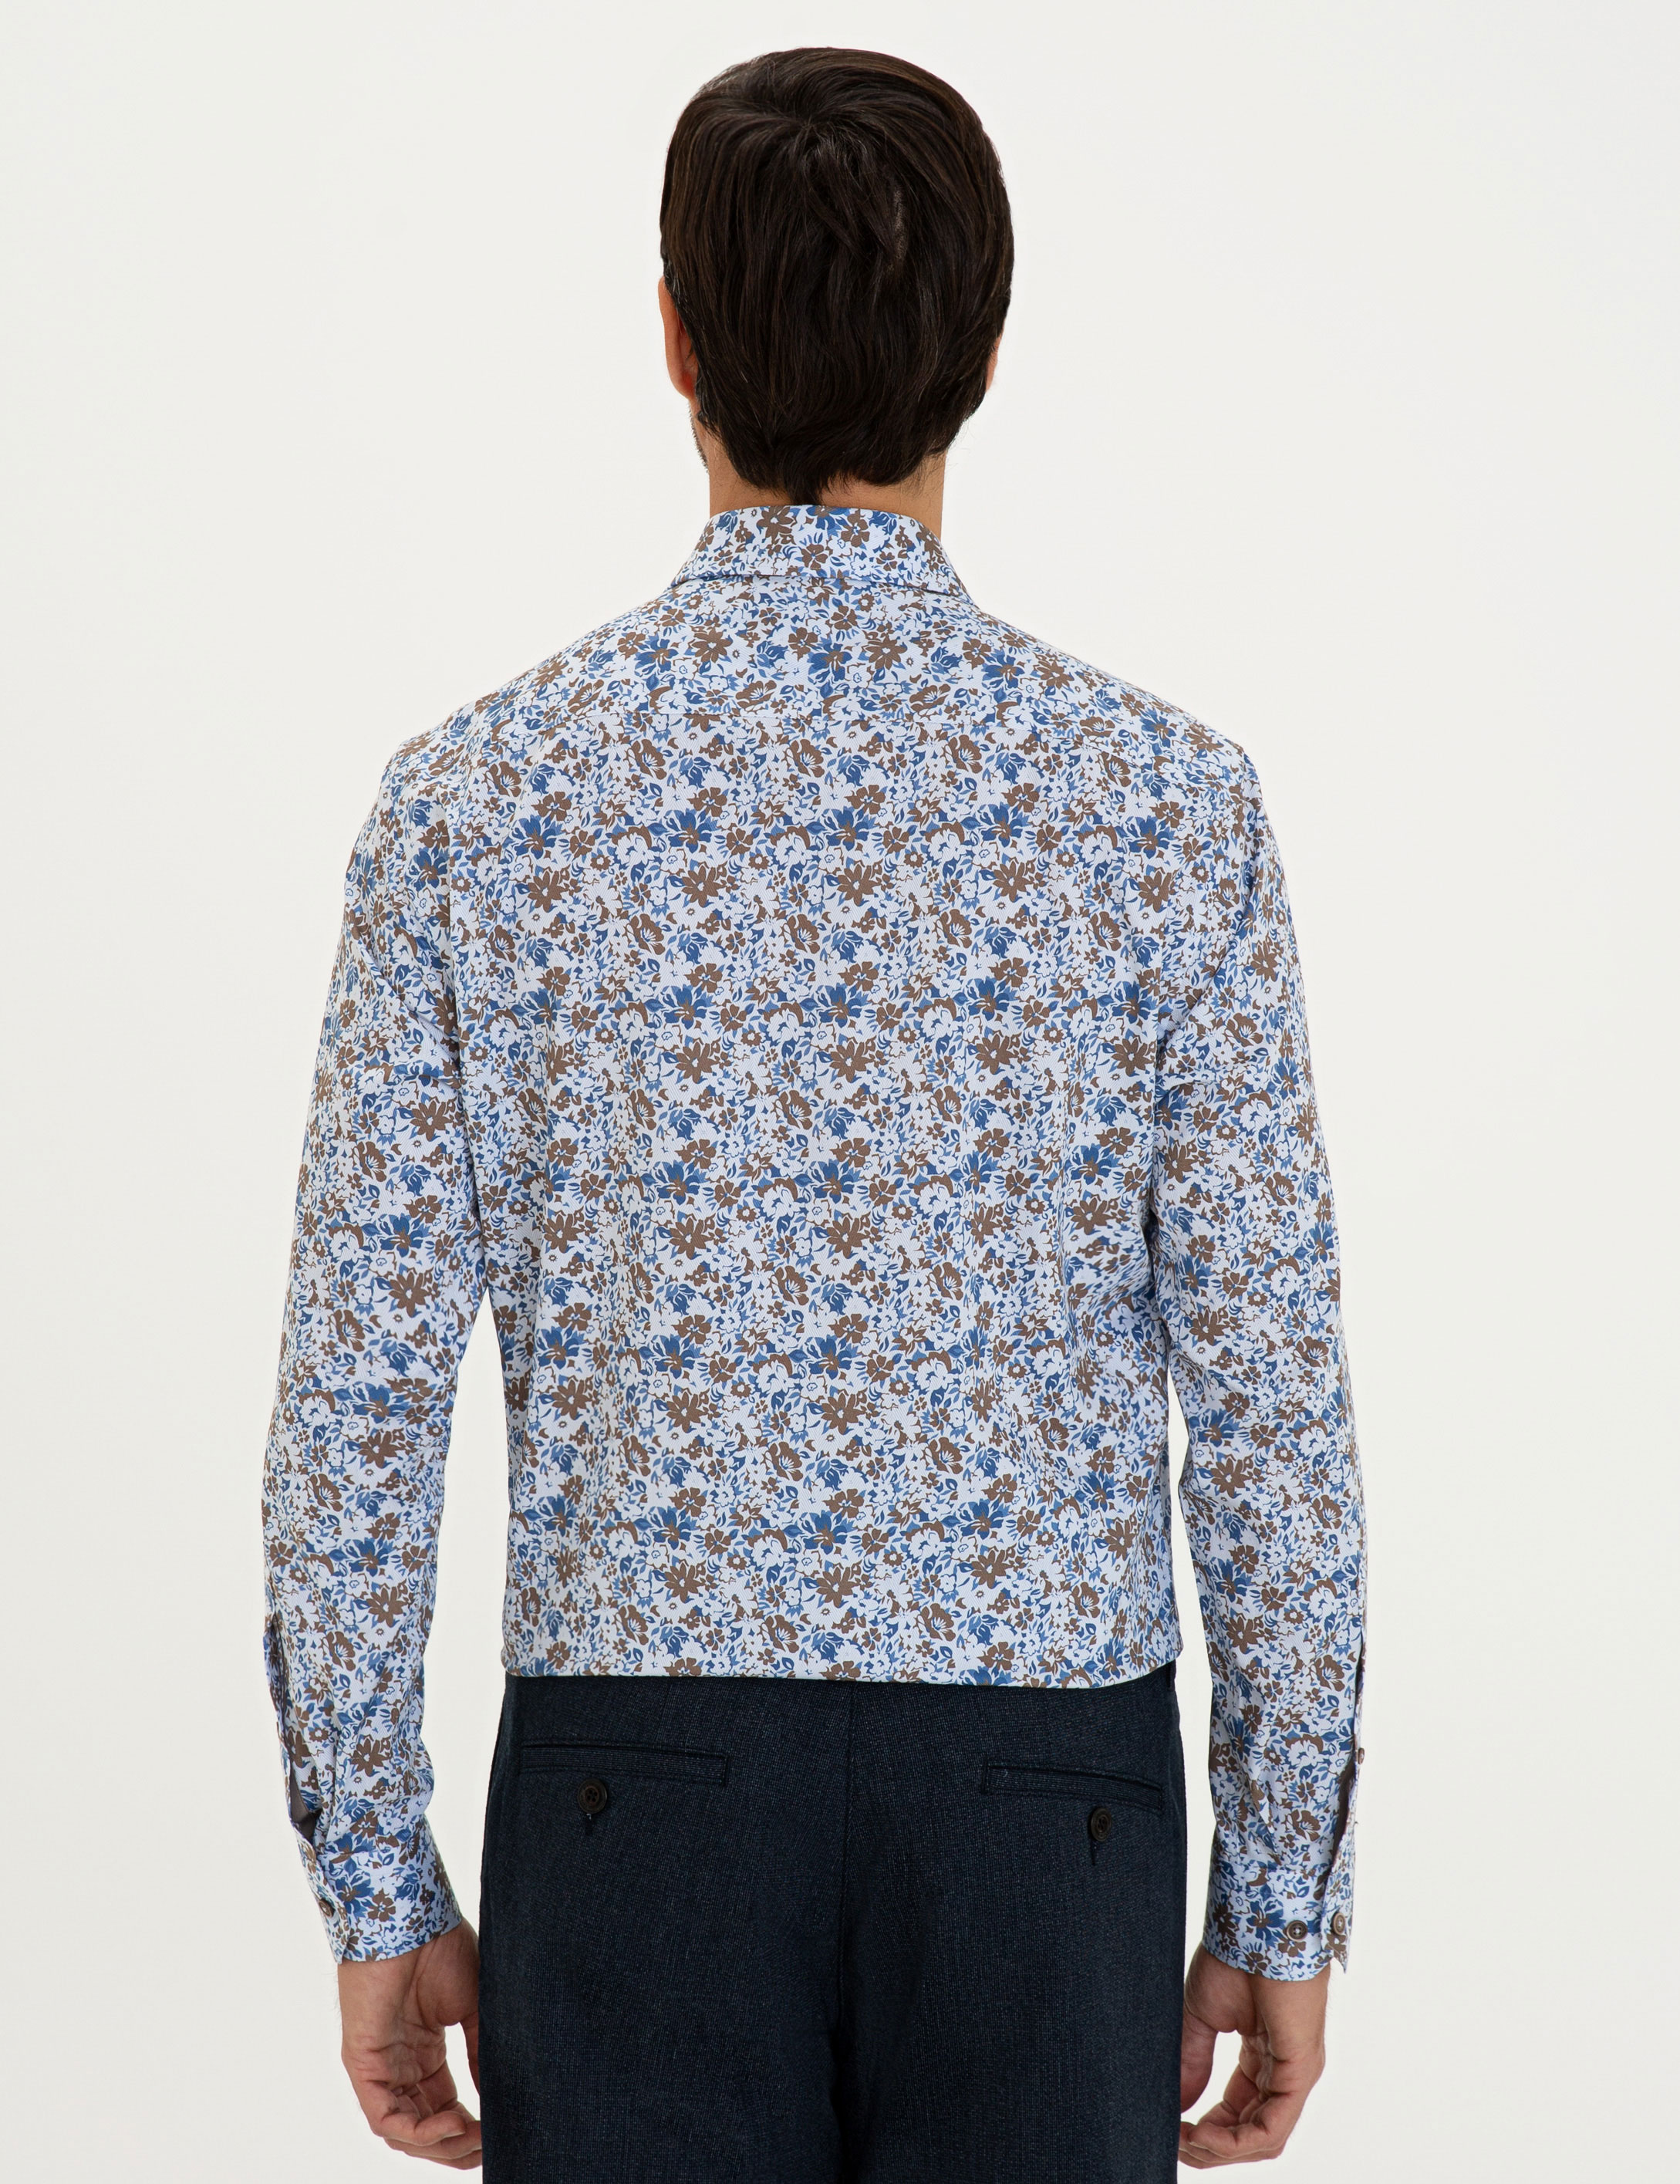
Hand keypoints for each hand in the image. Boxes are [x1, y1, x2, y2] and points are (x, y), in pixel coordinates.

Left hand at [337, 1920, 482, 2167]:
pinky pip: (383, 2117)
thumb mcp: (472, 2007)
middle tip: (488, 2143)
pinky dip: (416, 2131)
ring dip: (439, 2144)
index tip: (499, 2132)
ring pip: (403, 2132)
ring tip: (472, 2136)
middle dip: (456, 2145)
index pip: (443, 2108)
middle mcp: (399, 2065)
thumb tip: (499, 2097)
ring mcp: (379, 2067)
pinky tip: (449, 2123)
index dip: (469, 2129)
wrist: (411, 1918)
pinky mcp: (362, 2064)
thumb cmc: (440, 1948)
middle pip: (424, 2128)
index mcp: (423, 2053)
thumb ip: (481, 2053)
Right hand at [1178, 1942, 1328, 2165]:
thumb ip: (1193, 2062)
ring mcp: (1296, 2074)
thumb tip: (1176, 2106)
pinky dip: (1237, 2140)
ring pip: (1264, 2139)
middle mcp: (1285, 2071)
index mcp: (1264, 2056)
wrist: (1254, 1923)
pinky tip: (1205, 2134)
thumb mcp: (1202, 2017)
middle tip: (1176, 2141)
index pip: (1240, 2113)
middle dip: (1212, 2146)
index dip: (1207, 2130)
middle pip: (1252, 2134)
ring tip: (1187, 2139)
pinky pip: (1273, 2127)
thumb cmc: (1234, 1955)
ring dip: (1222, 2149)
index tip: (1173, 2129)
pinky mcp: (1300, 2071)